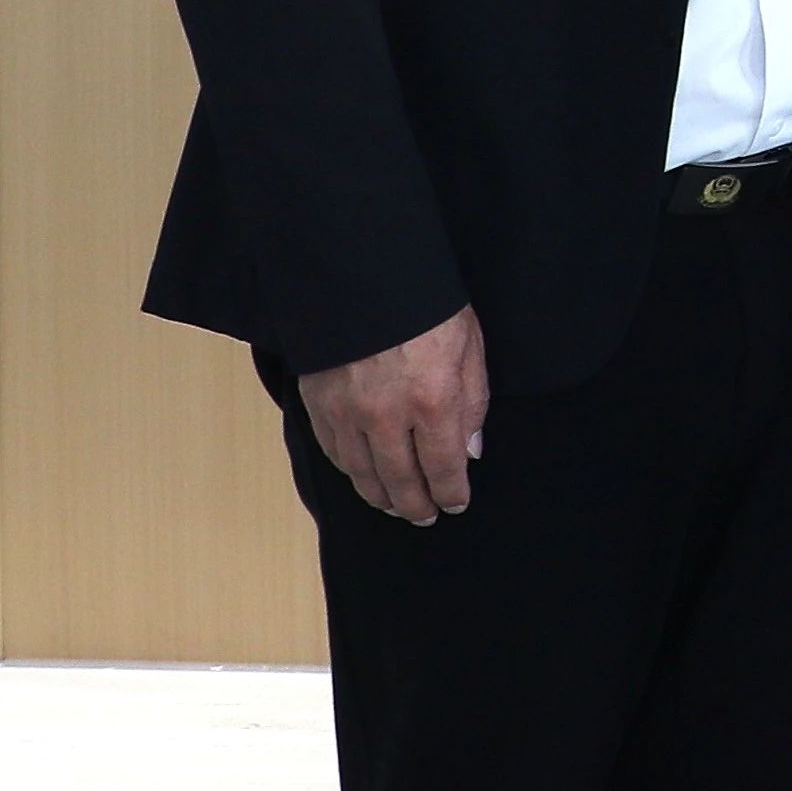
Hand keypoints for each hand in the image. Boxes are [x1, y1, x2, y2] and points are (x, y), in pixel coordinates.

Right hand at [296, 306, 488, 525]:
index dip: (451, 493)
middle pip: (400, 481)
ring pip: (362, 474)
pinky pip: (334, 452)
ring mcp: (347, 413)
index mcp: (433, 402)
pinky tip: (361, 476)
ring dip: (380, 496)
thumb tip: (470, 451)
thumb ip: (472, 403)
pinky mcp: (319, 403)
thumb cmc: (427, 306)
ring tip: (394, 505)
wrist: (363, 273)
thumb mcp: (470, 347)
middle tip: (425, 516)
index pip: (443, 468)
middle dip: (416, 505)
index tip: (456, 504)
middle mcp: (387, 417)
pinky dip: (350, 471)